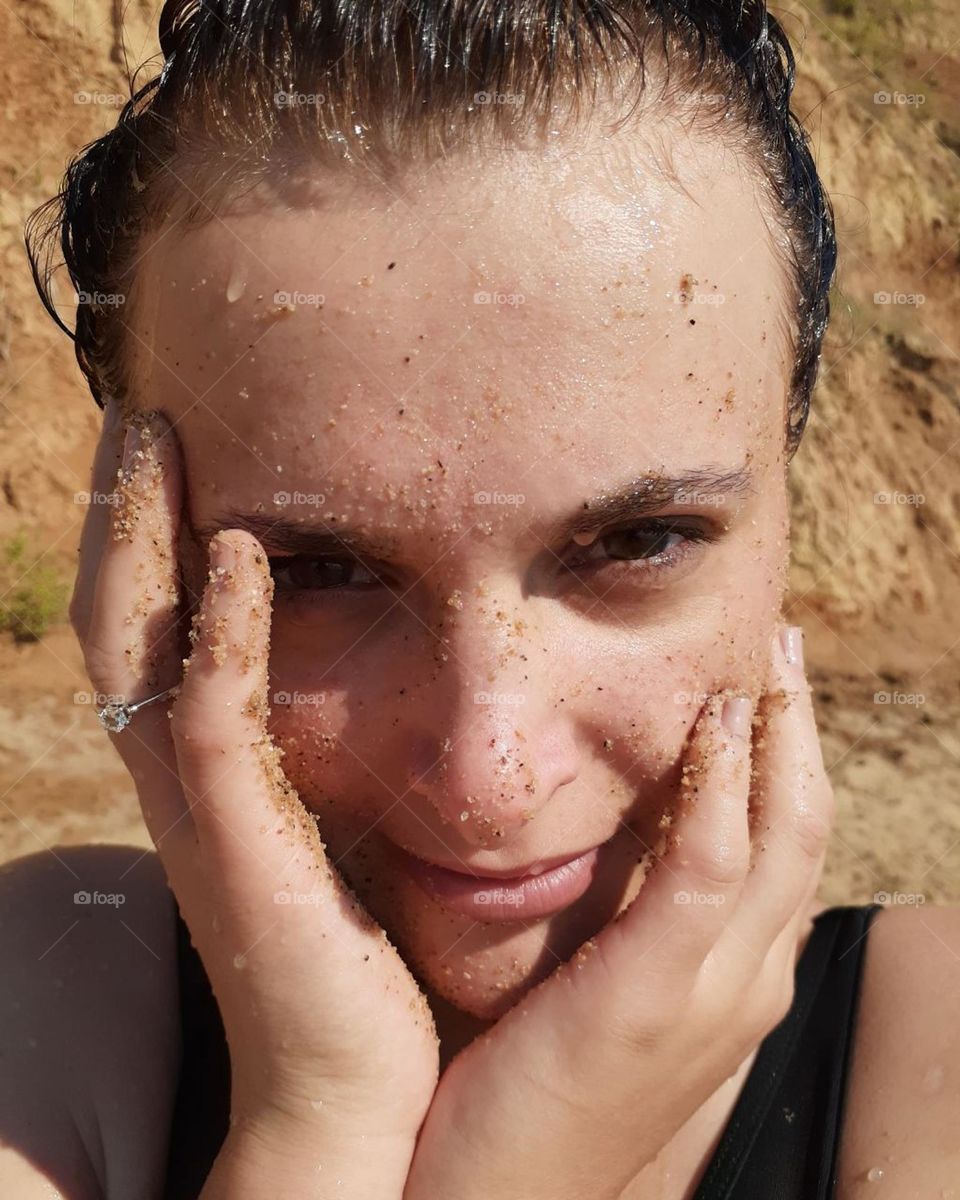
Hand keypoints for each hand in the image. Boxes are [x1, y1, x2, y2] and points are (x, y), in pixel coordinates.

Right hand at [71, 404, 439, 1190]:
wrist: (356, 1086)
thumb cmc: (359, 956)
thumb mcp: (342, 827)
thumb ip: (340, 753)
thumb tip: (395, 672)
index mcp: (215, 771)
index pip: (159, 629)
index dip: (152, 536)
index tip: (176, 446)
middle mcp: (186, 780)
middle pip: (125, 618)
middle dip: (123, 513)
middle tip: (140, 414)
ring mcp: (202, 812)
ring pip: (140, 648)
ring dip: (142, 539)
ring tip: (154, 440)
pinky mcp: (241, 849)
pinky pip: (211, 719)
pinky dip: (219, 631)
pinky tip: (241, 551)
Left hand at [402, 624, 831, 1199]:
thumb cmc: (528, 1092)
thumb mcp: (598, 998)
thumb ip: (626, 929)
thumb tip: (607, 843)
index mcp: (732, 981)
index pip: (784, 848)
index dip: (785, 759)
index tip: (761, 685)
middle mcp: (745, 984)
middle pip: (803, 828)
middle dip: (799, 730)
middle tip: (778, 648)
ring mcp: (712, 994)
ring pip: (781, 836)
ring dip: (778, 736)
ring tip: (763, 659)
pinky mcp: (653, 996)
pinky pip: (712, 869)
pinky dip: (726, 788)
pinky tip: (715, 723)